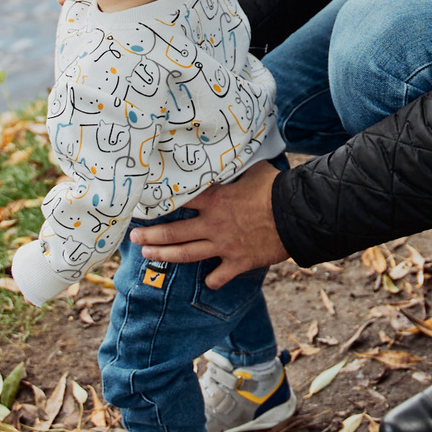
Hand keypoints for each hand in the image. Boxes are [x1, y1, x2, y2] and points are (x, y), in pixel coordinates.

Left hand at [130, 158, 289, 288]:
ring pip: (186, 253)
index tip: (143, 205)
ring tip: (148, 254)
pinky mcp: (238, 262)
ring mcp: (223, 246)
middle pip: (174, 231)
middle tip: (133, 238)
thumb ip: (238, 167)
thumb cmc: (277, 188)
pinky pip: (219, 275)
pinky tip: (207, 281)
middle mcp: (213, 224)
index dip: (160, 202)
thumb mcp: (254, 170)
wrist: (298, 215)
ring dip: (164, 254)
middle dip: (150, 235)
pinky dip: (213, 280)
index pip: (180, 200)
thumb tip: (234, 150)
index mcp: (215, 199)